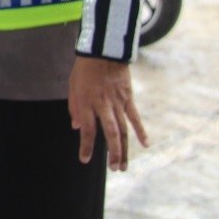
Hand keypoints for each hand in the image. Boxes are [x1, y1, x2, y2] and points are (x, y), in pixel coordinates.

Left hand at [68, 56, 149, 170]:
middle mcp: (102, 105)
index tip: (85, 160)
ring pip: (124, 129)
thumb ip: (74, 107)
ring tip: (124, 165)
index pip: (87, 130)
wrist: (103, 50)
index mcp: (86, 103)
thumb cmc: (84, 69)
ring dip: (125, 149)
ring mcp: (117, 102)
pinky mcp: (128, 98)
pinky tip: (145, 144)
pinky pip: (135, 117)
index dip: (86, 146)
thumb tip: (76, 127)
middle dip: (113, 153)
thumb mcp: (72, 86)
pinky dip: (141, 131)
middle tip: (115, 169)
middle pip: (110, 133)